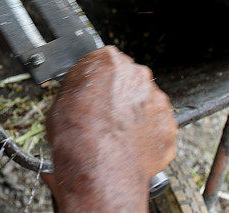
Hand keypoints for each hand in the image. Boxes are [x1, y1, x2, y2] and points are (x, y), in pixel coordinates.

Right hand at [45, 46, 175, 211]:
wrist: (99, 167)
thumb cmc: (77, 135)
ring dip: (134, 115)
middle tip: (103, 115)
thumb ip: (78, 88)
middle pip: (128, 80)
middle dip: (119, 95)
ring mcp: (157, 101)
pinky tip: (129, 146)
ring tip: (116, 135)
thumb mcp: (60, 100)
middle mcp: (137, 75)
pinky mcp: (169, 125)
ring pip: (145, 103)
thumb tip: (79, 91)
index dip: (97, 79)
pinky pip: (157, 126)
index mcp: (109, 61)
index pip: (104, 61)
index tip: (93, 91)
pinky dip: (146, 135)